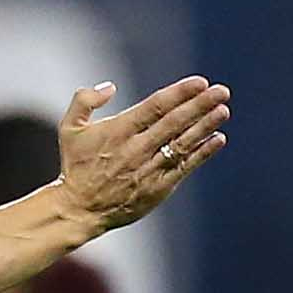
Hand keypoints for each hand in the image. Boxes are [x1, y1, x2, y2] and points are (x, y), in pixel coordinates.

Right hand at [57, 77, 230, 233]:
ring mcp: (148, 170)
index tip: (200, 82)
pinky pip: (184, 167)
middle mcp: (136, 149)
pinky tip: (217, 139)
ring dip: (205, 126)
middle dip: (200, 105)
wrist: (78, 209)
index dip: (180, 93)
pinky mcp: (157, 189)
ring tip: (223, 110)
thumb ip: (84, 100)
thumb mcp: (69, 128)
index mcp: (118, 131)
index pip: (155, 106)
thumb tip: (110, 86)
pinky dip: (202, 153)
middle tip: (222, 91)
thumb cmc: (76, 165)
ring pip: (182, 144)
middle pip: (174, 122)